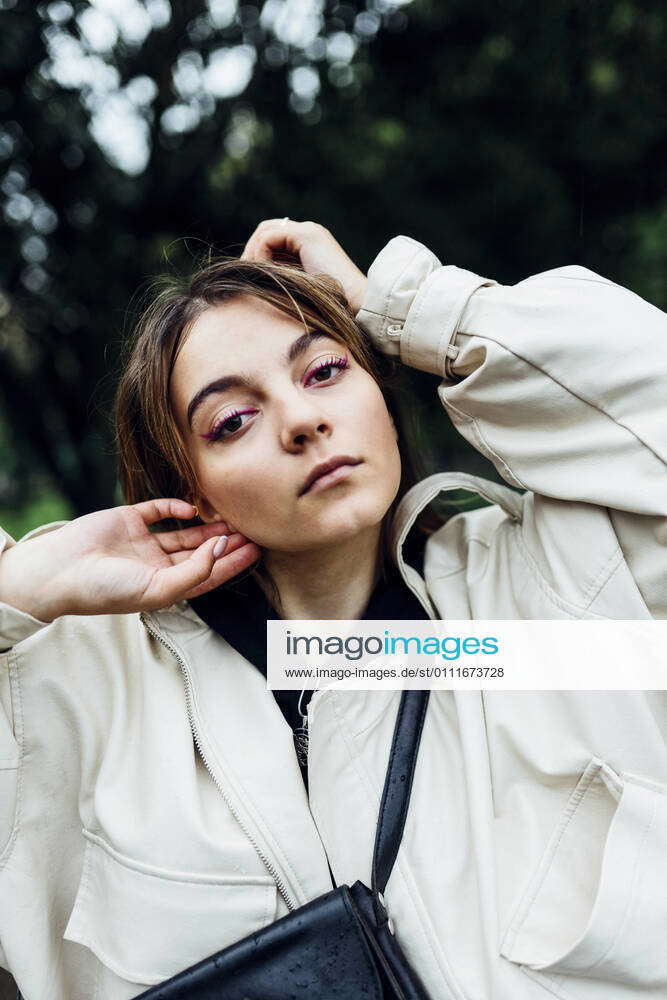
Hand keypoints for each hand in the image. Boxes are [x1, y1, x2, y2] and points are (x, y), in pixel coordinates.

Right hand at [0, 499, 260, 621]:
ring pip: (185, 532)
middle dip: (226, 543)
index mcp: (164, 586)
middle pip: (201, 552)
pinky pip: (159, 510)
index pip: (207, 575)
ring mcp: (143, 542)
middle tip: (253, 528)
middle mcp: (157, 564)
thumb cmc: (107, 591)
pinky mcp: (130, 520)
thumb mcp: (158, 590)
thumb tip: (221, 549)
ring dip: (208, 525)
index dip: (232, 563)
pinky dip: (176, 507)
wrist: (62, 572)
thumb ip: (194, 572)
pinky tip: (191, 509)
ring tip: (233, 517)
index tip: (257, 550)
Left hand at [242, 219, 367, 313]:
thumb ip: (283, 282)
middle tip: (244, 273)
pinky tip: (263, 272)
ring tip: (251, 274)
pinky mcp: (307, 235)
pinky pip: (269, 237)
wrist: (356, 305)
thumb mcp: (300, 293)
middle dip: (252, 251)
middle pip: (267, 230)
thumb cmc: (332, 308)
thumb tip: (254, 284)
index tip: (249, 278)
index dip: (257, 255)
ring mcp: (309, 231)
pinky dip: (261, 254)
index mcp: (310, 245)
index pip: (274, 239)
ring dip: (254, 252)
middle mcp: (309, 233)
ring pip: (266, 231)